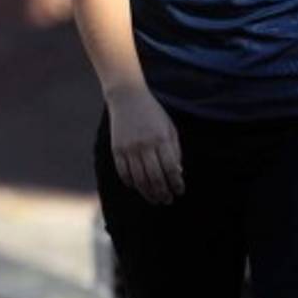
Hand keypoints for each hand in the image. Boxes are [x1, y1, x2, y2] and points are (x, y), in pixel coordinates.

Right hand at [107, 88, 184, 204]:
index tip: (179, 191)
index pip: (171, 169)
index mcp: (161, 139)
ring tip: (155, 199)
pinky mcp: (117, 149)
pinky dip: (131, 183)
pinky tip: (138, 187)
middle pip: (155, 178)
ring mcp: (129, 148)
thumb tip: (178, 174)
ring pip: (139, 179)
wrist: (127, 97)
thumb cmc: (152, 113)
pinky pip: (123, 173)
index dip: (176, 184)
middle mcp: (145, 145)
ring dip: (148, 193)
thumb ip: (175, 150)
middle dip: (163, 193)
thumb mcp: (169, 127)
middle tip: (167, 200)